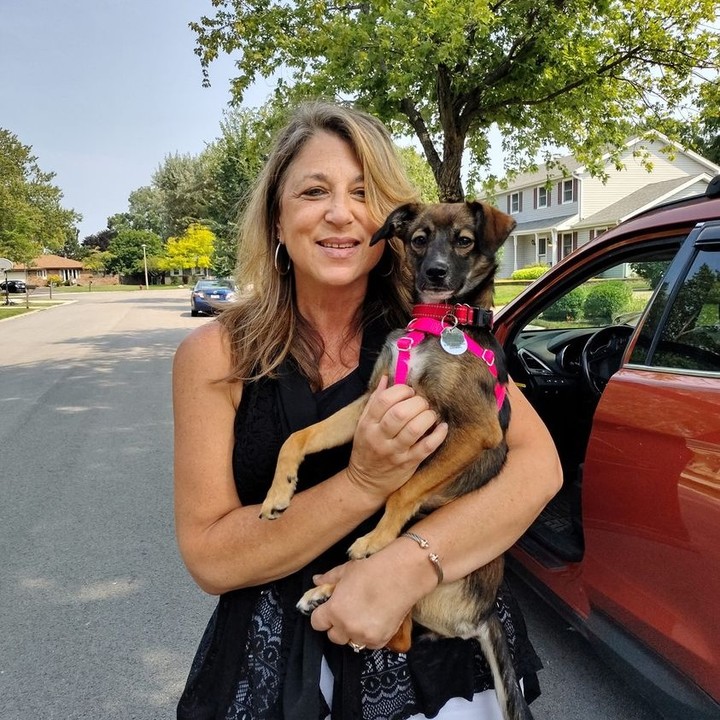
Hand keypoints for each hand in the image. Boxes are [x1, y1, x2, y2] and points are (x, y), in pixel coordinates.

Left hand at [308, 554, 420, 648]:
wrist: (400, 576)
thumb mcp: (346, 571)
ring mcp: (363, 637)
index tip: (328, 610)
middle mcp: (346, 627)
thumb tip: (316, 581)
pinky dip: (369, 636)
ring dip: (353, 632)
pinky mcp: (379, 641)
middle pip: (333, 636)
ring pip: (351, 641)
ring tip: (363, 617)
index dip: (322, 615)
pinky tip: (376, 621)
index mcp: (334, 611)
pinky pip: (368, 644)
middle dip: (337, 626)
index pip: (317, 623)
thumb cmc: (371, 570)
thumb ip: (329, 579)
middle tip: (347, 612)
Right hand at [347, 376, 447, 500]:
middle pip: (400, 413)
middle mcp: (379, 437)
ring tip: (430, 414)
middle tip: (422, 403)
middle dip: (417, 403)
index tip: (409, 392)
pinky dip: (438, 435)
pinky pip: (426, 447)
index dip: (400, 390)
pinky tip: (442, 427)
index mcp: (367, 424)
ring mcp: (395, 452)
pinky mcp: (409, 464)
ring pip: (414, 429)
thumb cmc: (367, 448)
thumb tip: (387, 377)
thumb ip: (375, 400)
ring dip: (427, 416)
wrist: (366, 482)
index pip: (383, 400)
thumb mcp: (364, 424)